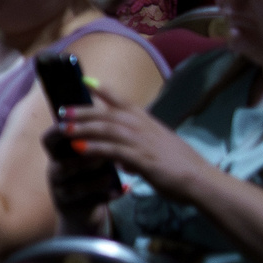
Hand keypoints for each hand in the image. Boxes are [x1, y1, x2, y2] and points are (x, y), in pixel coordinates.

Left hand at [57, 94, 208, 196]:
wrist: (200, 180)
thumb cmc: (180, 167)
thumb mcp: (157, 152)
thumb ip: (138, 152)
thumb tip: (124, 162)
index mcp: (148, 123)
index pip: (124, 102)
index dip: (105, 90)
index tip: (86, 81)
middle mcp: (145, 128)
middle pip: (109, 114)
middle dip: (84, 111)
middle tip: (62, 111)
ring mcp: (144, 142)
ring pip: (108, 129)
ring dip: (84, 128)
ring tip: (64, 129)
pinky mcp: (143, 159)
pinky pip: (115, 150)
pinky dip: (95, 149)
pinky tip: (79, 149)